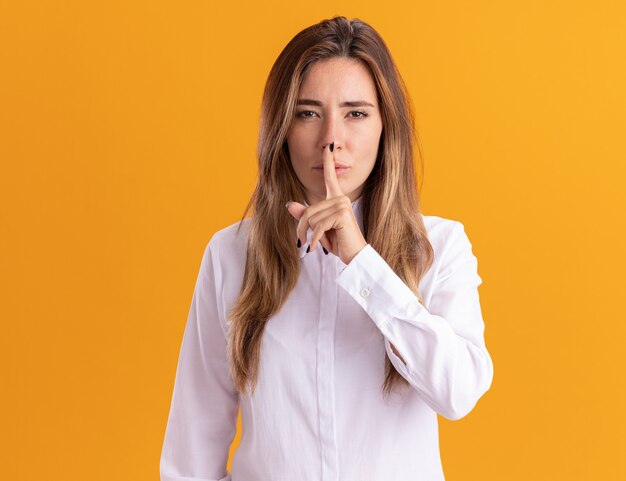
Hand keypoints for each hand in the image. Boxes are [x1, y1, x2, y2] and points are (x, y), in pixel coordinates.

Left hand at [286, 142, 367, 264]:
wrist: (355, 255)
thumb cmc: (339, 242)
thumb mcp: (319, 228)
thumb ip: (305, 215)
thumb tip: (289, 204)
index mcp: (336, 198)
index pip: (330, 176)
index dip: (328, 160)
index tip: (329, 145)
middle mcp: (340, 198)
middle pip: (308, 210)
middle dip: (302, 229)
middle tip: (306, 242)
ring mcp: (342, 205)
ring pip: (310, 219)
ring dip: (308, 236)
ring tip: (318, 244)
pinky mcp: (341, 215)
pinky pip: (317, 227)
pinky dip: (314, 240)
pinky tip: (316, 248)